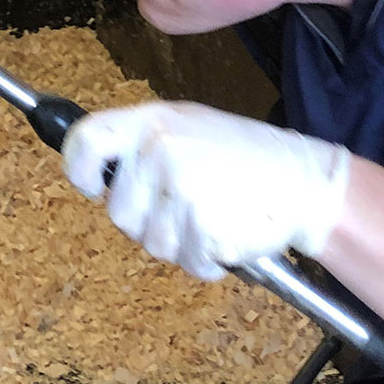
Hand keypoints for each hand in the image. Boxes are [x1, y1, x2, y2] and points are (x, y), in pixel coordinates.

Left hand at [62, 101, 350, 279]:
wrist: (304, 180)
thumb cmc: (243, 155)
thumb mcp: (188, 126)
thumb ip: (142, 143)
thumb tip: (95, 172)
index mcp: (152, 121)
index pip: (86, 140)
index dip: (80, 169)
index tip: (93, 185)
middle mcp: (161, 151)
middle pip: (117, 212)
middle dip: (146, 220)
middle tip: (187, 202)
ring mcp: (181, 189)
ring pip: (151, 244)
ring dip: (180, 243)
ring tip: (212, 213)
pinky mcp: (204, 227)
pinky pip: (188, 262)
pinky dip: (207, 260)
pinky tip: (228, 232)